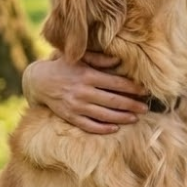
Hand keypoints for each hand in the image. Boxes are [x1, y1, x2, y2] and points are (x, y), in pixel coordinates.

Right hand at [23, 51, 149, 133]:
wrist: (40, 81)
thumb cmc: (64, 66)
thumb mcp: (80, 58)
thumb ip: (99, 59)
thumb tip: (118, 61)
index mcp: (88, 75)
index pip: (116, 83)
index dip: (132, 88)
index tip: (145, 91)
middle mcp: (83, 91)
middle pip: (114, 100)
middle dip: (132, 104)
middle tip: (146, 108)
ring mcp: (76, 106)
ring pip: (104, 115)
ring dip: (122, 117)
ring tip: (136, 118)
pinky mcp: (70, 117)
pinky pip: (89, 125)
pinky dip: (103, 128)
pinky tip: (115, 128)